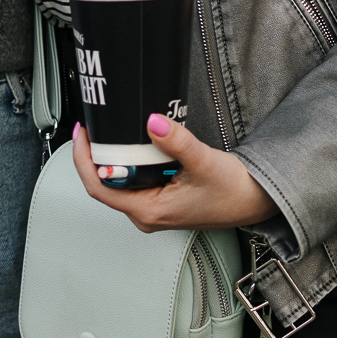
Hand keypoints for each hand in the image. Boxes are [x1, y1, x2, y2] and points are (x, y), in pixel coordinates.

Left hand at [73, 117, 276, 232]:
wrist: (254, 200)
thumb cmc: (233, 192)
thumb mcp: (203, 161)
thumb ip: (176, 141)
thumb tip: (153, 122)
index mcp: (149, 211)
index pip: (100, 188)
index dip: (84, 160)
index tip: (82, 135)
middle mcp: (146, 214)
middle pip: (105, 184)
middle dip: (95, 155)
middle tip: (94, 127)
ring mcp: (153, 208)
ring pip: (120, 182)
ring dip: (113, 158)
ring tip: (109, 132)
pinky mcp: (161, 199)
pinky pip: (134, 180)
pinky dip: (129, 161)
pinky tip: (133, 144)